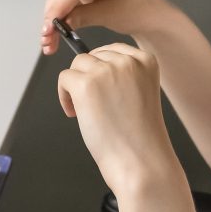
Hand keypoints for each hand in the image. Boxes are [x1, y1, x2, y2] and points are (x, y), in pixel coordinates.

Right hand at [41, 0, 177, 55]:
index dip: (59, 7)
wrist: (144, 11)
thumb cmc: (136, 10)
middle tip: (47, 35)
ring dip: (51, 10)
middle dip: (53, 12)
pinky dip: (56, 5)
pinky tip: (55, 21)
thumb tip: (58, 24)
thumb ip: (81, 17)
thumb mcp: (110, 16)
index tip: (49, 27)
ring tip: (50, 34)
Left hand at [54, 43, 181, 199]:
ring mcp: (105, 70)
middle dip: (88, 78)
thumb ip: (121, 75)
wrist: (140, 161)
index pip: (112, 50)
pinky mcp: (84, 84)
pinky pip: (64, 78)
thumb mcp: (138, 93)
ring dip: (75, 86)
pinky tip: (76, 113)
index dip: (102, 70)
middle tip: (94, 105)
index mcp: (146, 60)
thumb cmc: (140, 136)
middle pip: (92, 56)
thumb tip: (88, 63)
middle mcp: (126, 61)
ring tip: (85, 110)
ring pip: (77, 65)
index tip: (103, 90)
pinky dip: (64, 96)